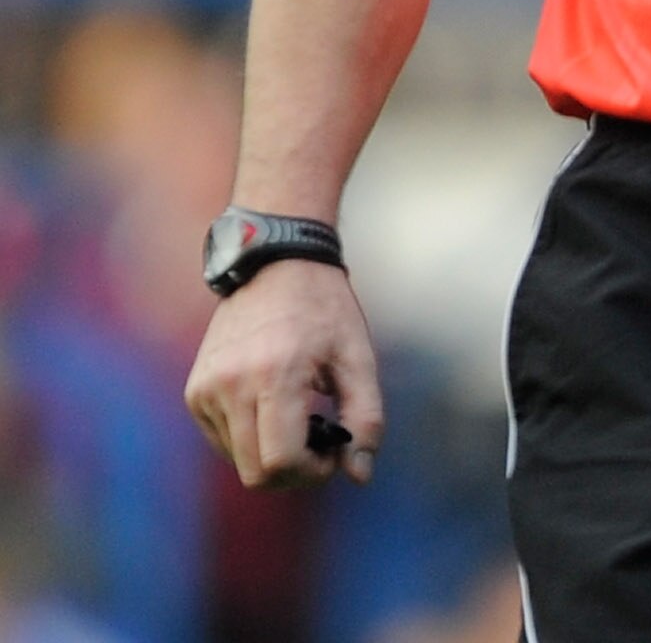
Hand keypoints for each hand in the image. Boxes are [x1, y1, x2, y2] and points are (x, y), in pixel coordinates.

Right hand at [185, 258, 383, 487]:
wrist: (276, 266)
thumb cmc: (325, 310)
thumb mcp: (359, 358)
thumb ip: (365, 419)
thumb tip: (359, 475)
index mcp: (274, 376)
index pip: (280, 461)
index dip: (313, 472)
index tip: (335, 452)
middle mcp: (230, 386)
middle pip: (255, 472)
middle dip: (294, 472)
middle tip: (322, 445)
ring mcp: (205, 390)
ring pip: (237, 461)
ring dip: (271, 456)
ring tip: (301, 419)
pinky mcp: (195, 392)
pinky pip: (222, 440)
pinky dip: (251, 439)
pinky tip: (274, 408)